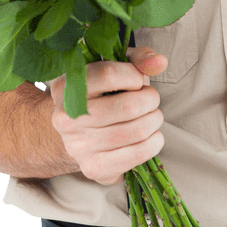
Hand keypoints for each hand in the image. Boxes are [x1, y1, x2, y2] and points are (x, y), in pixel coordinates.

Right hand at [50, 46, 168, 185]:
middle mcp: (67, 118)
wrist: (78, 135)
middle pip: (129, 106)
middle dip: (151, 99)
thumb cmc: (101, 96)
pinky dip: (154, 142)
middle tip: (150, 99)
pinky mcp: (94, 168)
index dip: (134, 76)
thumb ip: (137, 59)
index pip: (109, 74)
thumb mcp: (113, 68)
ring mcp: (78, 146)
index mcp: (67, 87)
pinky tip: (150, 136)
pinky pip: (138, 154)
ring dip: (154, 120)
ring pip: (137, 130)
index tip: (138, 80)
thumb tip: (159, 62)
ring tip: (151, 116)